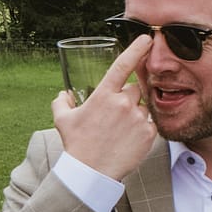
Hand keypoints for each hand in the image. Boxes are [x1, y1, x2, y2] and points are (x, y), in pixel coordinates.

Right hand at [51, 35, 156, 181]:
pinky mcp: (149, 133)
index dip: (135, 50)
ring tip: (120, 129)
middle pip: (134, 88)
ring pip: (143, 106)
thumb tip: (63, 94)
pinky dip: (143, 127)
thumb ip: (61, 102)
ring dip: (135, 112)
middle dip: (127, 96)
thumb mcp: (63, 120)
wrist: (92, 172)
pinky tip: (129, 138)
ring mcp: (138, 118)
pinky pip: (150, 122)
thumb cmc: (76, 144)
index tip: (146, 39)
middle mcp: (122, 104)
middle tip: (116, 114)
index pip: (122, 66)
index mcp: (103, 95)